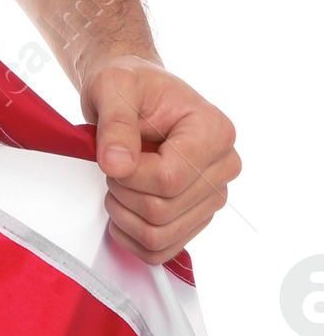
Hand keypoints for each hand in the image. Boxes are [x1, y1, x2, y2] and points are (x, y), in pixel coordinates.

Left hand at [82, 55, 238, 263]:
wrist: (133, 93)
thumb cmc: (130, 85)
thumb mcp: (113, 86)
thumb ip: (115, 123)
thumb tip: (117, 165)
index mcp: (214, 131)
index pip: (170, 178)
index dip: (129, 175)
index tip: (113, 155)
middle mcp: (222, 167)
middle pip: (163, 210)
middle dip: (123, 191)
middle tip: (113, 164)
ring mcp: (212, 196)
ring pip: (161, 235)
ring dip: (124, 214)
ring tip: (118, 181)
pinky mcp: (196, 217)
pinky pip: (161, 250)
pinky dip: (132, 236)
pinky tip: (123, 209)